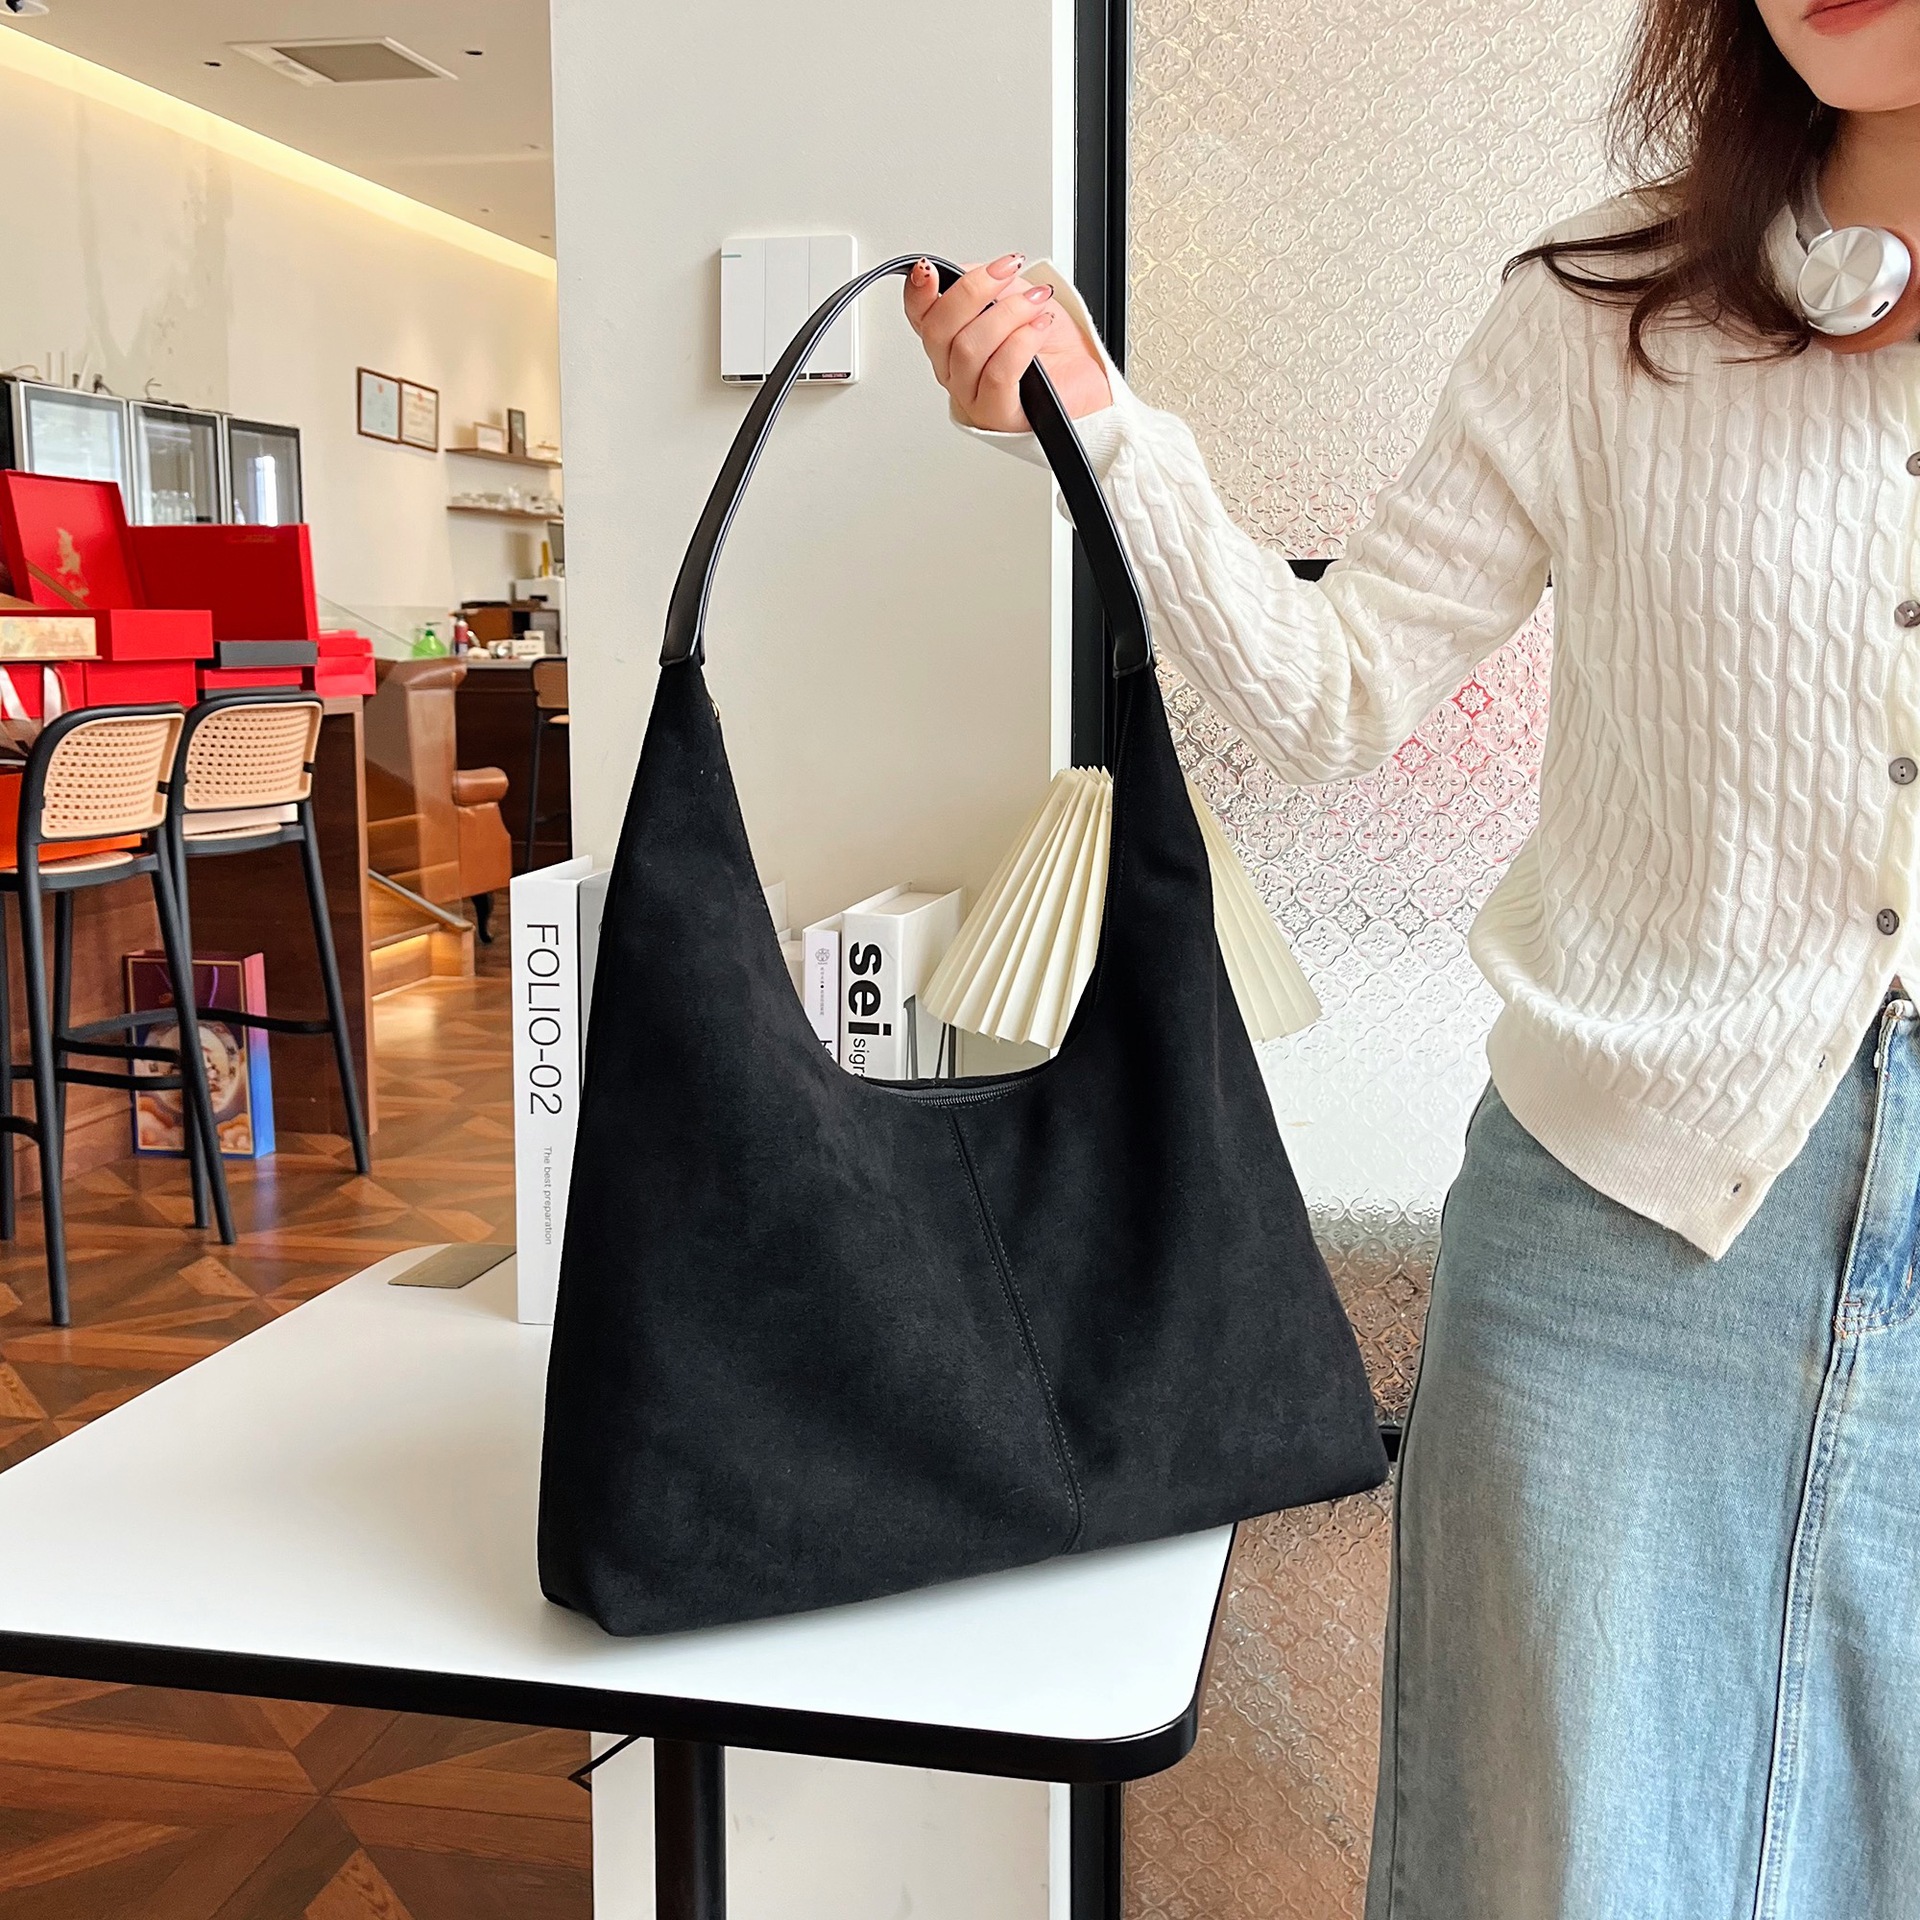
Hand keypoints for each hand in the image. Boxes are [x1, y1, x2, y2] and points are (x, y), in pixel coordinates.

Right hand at [903, 253, 1112, 432]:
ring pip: (969, 349)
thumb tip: (965, 271)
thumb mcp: (1017, 297)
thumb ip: (986, 284)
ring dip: (1008, 313)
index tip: (930, 269)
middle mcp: (955, 373)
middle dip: (974, 289)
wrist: (1088, 380)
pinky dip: (1021, 343)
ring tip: (1036, 301)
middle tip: (1007, 271)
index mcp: (951, 344)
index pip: (920, 318)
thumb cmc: (1054, 348)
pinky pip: (998, 375)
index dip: (917, 292)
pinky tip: (1039, 326)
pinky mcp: (999, 415)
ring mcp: (973, 397)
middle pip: (939, 330)